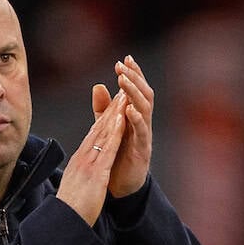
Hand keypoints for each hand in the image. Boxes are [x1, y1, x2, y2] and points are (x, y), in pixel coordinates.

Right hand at [57, 91, 126, 225]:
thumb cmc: (70, 209)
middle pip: (98, 129)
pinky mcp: (96, 173)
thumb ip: (79, 176)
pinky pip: (107, 149)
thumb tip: (81, 171)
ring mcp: (88, 164)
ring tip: (124, 97)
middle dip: (110, 110)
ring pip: (103, 133)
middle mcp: (82, 158)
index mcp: (79, 162)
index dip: (104, 119)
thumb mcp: (75, 186)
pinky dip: (114, 133)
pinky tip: (121, 120)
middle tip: (120, 91)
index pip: (93, 136)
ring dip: (114, 114)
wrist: (65, 222)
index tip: (113, 106)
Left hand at [92, 55, 153, 197]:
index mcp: (134, 117)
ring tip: (124, 81)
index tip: (124, 58)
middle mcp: (143, 123)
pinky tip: (129, 109)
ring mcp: (144, 136)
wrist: (120, 186)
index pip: (136, 90)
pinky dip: (136, 119)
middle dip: (135, 78)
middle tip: (123, 65)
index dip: (133, 74)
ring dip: (134, 93)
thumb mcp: (108, 128)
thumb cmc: (116, 156)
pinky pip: (142, 132)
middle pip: (144, 95)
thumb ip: (103, 109)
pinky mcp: (143, 151)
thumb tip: (98, 85)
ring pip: (145, 109)